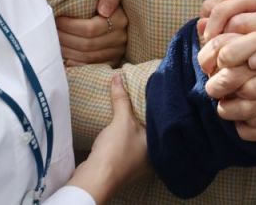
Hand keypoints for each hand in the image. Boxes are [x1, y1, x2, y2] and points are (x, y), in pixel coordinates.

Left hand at [59, 0, 127, 66]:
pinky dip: (74, 62)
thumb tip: (103, 11)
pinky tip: (64, 55)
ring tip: (55, 41)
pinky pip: (89, 66)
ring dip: (67, 50)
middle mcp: (120, 38)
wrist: (120, 13)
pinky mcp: (111, 62)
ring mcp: (116, 52)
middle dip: (65, 38)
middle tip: (52, 31)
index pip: (91, 29)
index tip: (58, 19)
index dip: (71, 26)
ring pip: (87, 57)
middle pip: (87, 44)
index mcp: (120, 20)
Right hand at [68, 73, 147, 201]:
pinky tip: (119, 130)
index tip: (152, 94)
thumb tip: (118, 76)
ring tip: (129, 111)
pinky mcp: (122, 167)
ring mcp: (137, 165)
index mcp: (157, 146)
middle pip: (148, 131)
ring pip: (137, 141)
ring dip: (132, 129)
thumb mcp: (121, 120)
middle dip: (142, 118)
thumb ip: (121, 98)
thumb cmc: (115, 151)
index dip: (155, 108)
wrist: (95, 178)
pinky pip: (126, 148)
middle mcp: (151, 157)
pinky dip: (123, 138)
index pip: (160, 122)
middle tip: (140, 99)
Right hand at [200, 0, 255, 70]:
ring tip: (216, 56)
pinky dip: (227, 34)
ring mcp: (251, 4)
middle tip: (208, 55)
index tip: (209, 52)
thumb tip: (254, 64)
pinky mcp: (254, 13)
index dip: (212, 31)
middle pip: (217, 10)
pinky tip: (229, 53)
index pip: (221, 10)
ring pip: (223, 17)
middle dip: (210, 32)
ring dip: (218, 34)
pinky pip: (232, 22)